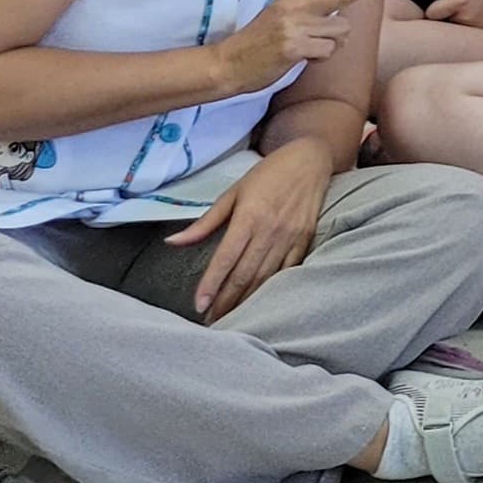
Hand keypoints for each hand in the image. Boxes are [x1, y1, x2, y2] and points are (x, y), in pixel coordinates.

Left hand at [164, 142, 332, 316]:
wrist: (310, 160)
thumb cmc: (268, 175)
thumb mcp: (232, 193)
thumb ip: (204, 223)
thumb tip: (172, 242)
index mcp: (249, 217)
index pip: (225, 258)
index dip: (211, 284)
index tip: (199, 305)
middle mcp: (270, 230)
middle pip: (244, 274)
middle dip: (226, 301)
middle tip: (211, 322)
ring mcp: (290, 237)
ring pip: (265, 277)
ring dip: (247, 300)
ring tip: (231, 318)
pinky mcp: (305, 240)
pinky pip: (287, 271)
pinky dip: (273, 289)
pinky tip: (261, 303)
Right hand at [210, 0, 401, 93]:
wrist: (229, 63)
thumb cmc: (260, 41)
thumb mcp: (282, 15)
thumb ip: (310, 8)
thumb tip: (343, 10)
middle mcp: (296, 6)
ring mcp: (296, 26)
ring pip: (342, 31)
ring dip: (333, 42)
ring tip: (309, 46)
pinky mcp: (295, 47)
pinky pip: (329, 50)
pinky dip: (321, 57)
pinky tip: (301, 57)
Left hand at [416, 0, 482, 33]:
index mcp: (461, 2)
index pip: (432, 13)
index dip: (434, 7)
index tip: (442, 2)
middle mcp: (468, 19)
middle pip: (442, 24)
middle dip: (445, 16)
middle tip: (458, 6)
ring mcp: (477, 30)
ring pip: (453, 31)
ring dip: (455, 23)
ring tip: (469, 11)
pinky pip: (466, 36)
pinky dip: (467, 29)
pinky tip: (477, 18)